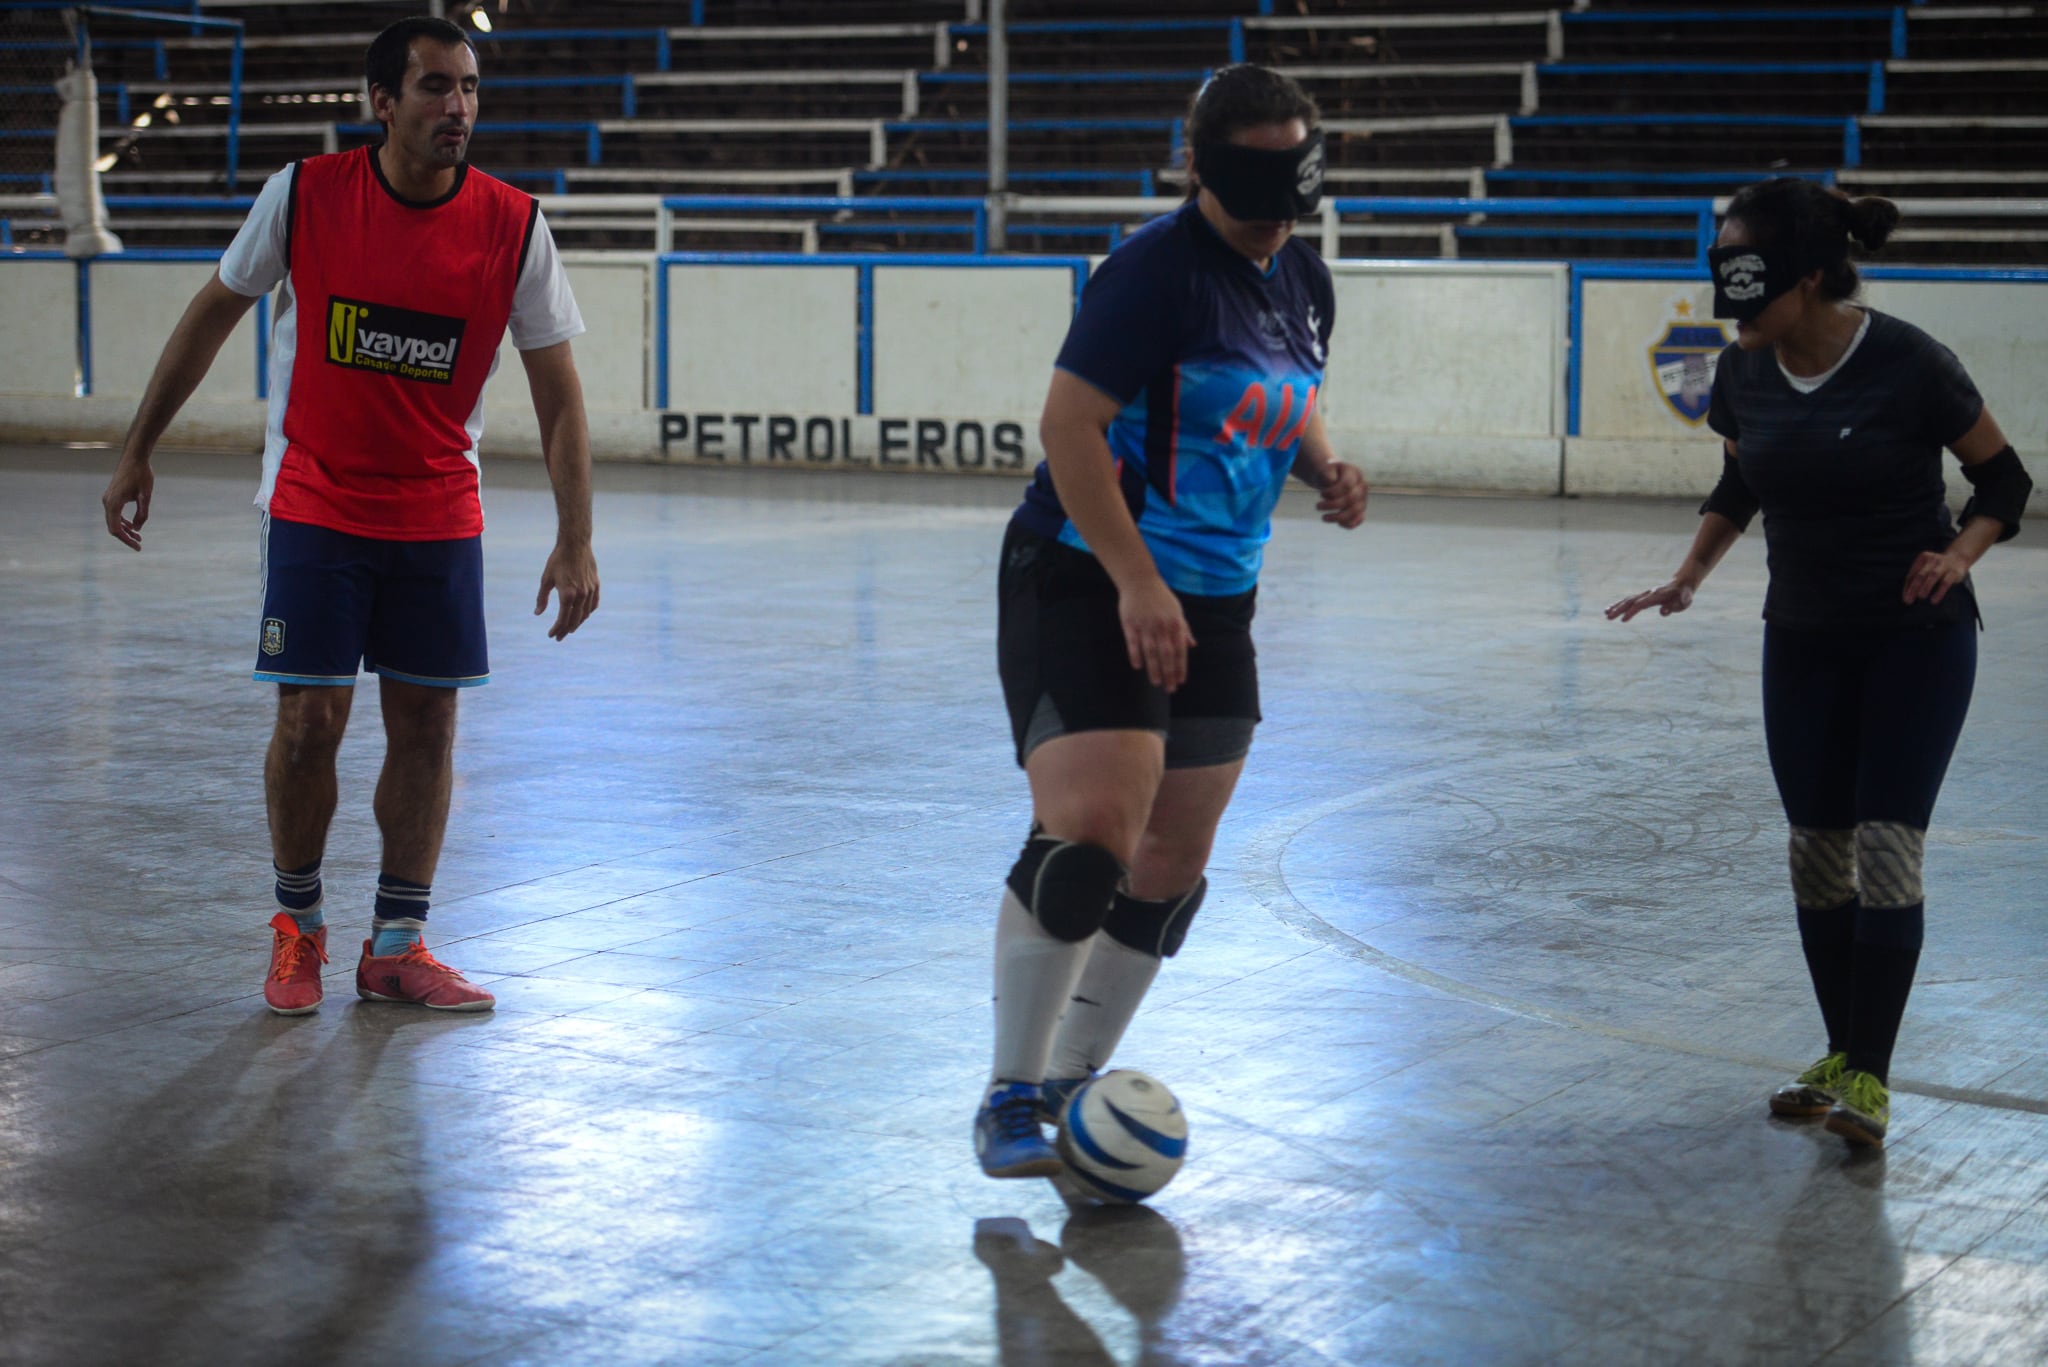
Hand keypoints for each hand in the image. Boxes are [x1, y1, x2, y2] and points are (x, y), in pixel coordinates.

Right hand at [101, 456, 153, 550]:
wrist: (134, 457)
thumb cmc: (141, 474)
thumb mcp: (146, 496)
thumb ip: (142, 513)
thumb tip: (137, 529)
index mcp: (113, 503)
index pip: (116, 529)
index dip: (126, 540)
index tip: (138, 547)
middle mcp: (107, 502)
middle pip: (113, 527)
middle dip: (126, 537)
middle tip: (140, 544)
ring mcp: (108, 498)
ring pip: (113, 520)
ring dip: (125, 529)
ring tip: (139, 537)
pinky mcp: (111, 495)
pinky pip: (114, 513)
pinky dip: (123, 521)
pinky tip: (133, 525)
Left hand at [536, 540, 598, 640]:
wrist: (575, 544)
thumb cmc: (558, 560)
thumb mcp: (546, 579)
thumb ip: (542, 598)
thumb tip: (537, 613)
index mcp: (567, 594)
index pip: (562, 619)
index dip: (556, 629)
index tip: (551, 635)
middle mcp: (580, 595)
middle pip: (574, 620)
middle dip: (565, 630)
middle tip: (559, 637)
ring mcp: (590, 591)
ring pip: (585, 614)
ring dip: (577, 623)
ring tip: (569, 628)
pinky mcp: (596, 585)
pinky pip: (593, 604)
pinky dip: (588, 613)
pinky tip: (582, 616)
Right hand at [1118, 576, 1196, 692]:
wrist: (1140, 580)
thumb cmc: (1160, 596)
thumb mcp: (1177, 610)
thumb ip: (1184, 629)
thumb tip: (1192, 645)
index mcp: (1175, 623)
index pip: (1179, 650)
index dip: (1180, 667)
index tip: (1180, 681)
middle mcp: (1162, 626)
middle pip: (1166, 654)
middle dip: (1169, 673)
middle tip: (1169, 689)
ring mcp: (1145, 625)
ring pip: (1150, 652)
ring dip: (1154, 668)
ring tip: (1156, 683)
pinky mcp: (1130, 623)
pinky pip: (1133, 642)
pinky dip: (1135, 655)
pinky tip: (1137, 666)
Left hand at [1313, 460, 1367, 528]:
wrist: (1331, 479)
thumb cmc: (1327, 475)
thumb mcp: (1324, 471)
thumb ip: (1327, 475)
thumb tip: (1331, 482)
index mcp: (1354, 473)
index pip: (1347, 485)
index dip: (1333, 492)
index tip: (1321, 494)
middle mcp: (1362, 486)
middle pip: (1352, 498)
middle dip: (1333, 505)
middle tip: (1317, 506)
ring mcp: (1363, 498)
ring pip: (1356, 511)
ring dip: (1338, 517)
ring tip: (1324, 517)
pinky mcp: (1361, 509)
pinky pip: (1359, 519)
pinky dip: (1349, 523)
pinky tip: (1338, 523)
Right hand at [1605, 581, 1694, 621]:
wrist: (1682, 584)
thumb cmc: (1684, 595)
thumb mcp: (1684, 601)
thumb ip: (1675, 606)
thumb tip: (1664, 612)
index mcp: (1657, 595)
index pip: (1642, 604)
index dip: (1632, 611)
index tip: (1623, 620)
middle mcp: (1648, 594)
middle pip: (1631, 601)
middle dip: (1619, 609)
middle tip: (1608, 617)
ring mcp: (1644, 595)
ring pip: (1628, 600)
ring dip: (1617, 607)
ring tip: (1606, 614)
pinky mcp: (1643, 597)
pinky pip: (1629, 601)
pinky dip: (1619, 605)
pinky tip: (1610, 610)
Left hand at [1902, 549, 1970, 604]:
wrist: (1959, 558)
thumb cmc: (1936, 567)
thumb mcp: (1926, 568)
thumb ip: (1916, 579)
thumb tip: (1906, 596)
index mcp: (1923, 558)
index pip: (1912, 574)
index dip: (1908, 587)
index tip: (1905, 598)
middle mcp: (1933, 560)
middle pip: (1921, 575)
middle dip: (1914, 588)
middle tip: (1909, 600)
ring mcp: (1944, 565)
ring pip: (1933, 576)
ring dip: (1926, 587)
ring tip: (1920, 597)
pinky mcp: (1954, 572)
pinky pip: (1946, 582)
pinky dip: (1939, 592)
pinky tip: (1934, 600)